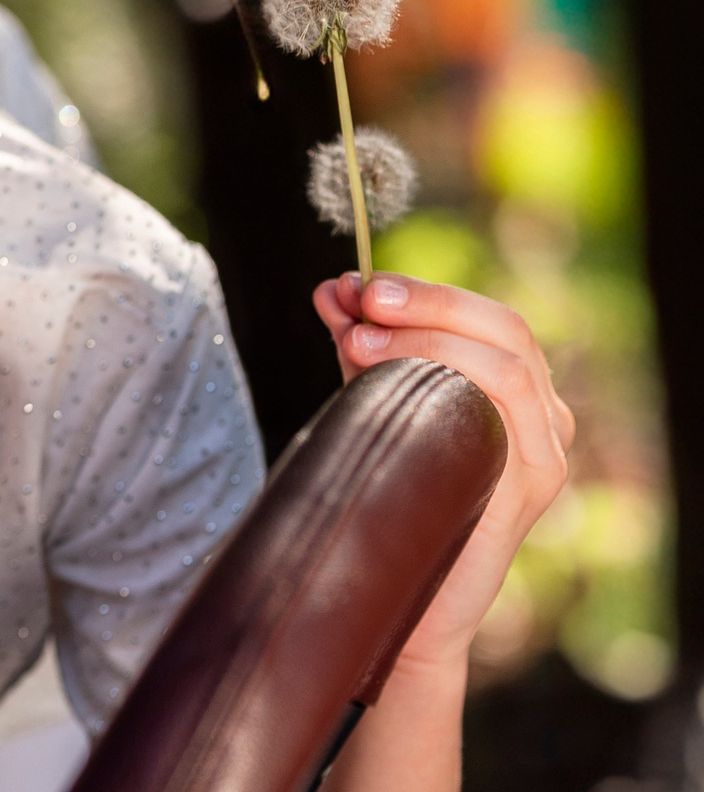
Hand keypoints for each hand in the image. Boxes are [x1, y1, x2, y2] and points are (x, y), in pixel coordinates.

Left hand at [313, 273, 574, 673]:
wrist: (402, 594)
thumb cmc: (391, 496)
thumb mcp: (373, 402)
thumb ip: (360, 343)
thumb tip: (334, 288)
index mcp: (514, 387)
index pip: (484, 314)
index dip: (422, 291)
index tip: (355, 286)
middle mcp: (544, 413)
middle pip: (504, 326)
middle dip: (427, 304)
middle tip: (360, 301)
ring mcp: (548, 448)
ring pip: (508, 362)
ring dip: (429, 338)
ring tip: (358, 341)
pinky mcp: (537, 483)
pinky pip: (511, 409)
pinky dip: (450, 377)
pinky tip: (385, 378)